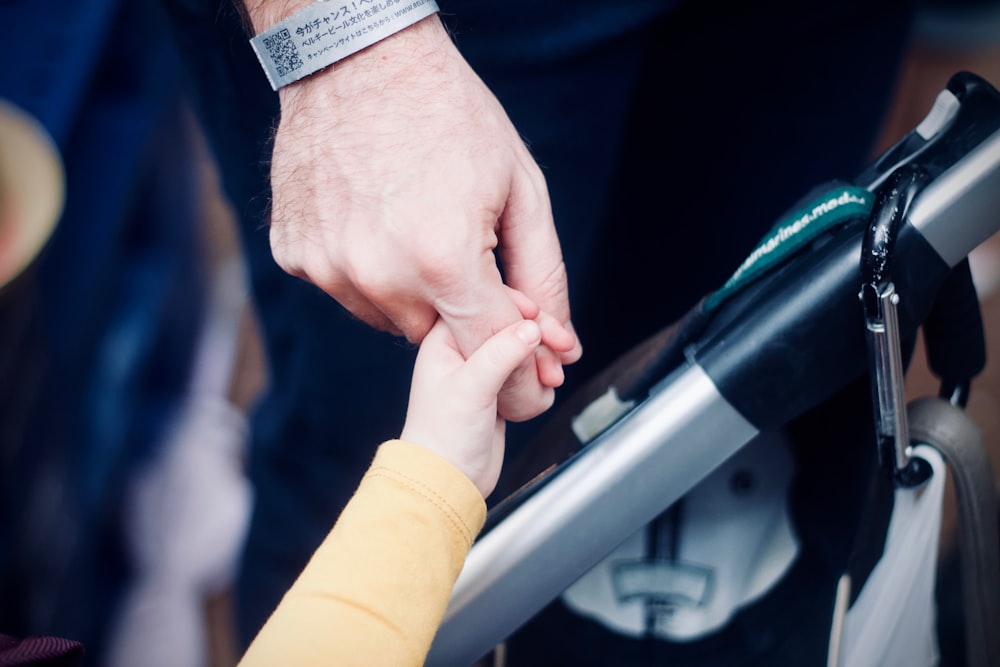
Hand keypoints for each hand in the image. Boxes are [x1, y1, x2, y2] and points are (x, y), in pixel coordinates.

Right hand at [265, 15, 580, 421]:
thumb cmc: (449, 115)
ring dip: (410, 291)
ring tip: (415, 224)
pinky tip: (375, 219)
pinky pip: (345, 289)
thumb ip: (542, 273)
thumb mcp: (520, 188)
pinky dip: (366, 269)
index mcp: (443, 259)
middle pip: (436, 336)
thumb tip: (559, 341)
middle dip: (459, 307)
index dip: (517, 356)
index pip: (488, 348)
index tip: (532, 354)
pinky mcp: (296, 254)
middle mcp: (379, 274)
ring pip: (388, 318)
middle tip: (464, 248)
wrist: (359, 58)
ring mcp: (329, 266)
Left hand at [401, 301, 572, 497]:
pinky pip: (526, 370)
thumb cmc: (442, 437)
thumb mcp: (471, 386)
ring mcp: (481, 370)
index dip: (516, 304)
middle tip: (563, 346)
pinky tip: (547, 386)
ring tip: (554, 374)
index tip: (541, 318)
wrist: (447, 480)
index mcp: (444, 339)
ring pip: (521, 346)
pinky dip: (541, 375)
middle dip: (539, 333)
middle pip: (508, 321)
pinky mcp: (497, 389)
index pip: (483, 300)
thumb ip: (502, 352)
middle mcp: (461, 349)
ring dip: (543, 356)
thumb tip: (532, 326)